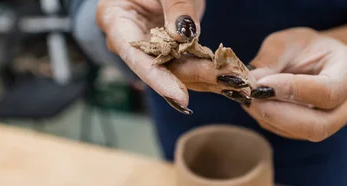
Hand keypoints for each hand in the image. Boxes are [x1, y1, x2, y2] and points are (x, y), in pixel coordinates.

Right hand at [98, 0, 236, 113]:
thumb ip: (176, 6)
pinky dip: (205, 66)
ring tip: (232, 78)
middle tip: (225, 81)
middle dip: (192, 76)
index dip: (158, 79)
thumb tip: (184, 34)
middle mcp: (126, 40)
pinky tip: (227, 72)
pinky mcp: (164, 50)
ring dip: (204, 75)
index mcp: (114, 19)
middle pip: (158, 67)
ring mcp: (145, 47)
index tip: (181, 97)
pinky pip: (183, 62)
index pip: (135, 56)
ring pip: (173, 70)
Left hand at [244, 28, 346, 141]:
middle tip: (250, 100)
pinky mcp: (319, 130)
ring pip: (305, 133)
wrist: (320, 58)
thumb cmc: (305, 46)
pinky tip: (258, 105)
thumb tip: (250, 83)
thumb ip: (270, 60)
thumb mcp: (287, 41)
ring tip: (249, 99)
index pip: (327, 91)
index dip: (292, 91)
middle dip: (280, 115)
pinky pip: (295, 134)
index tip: (261, 85)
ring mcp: (340, 119)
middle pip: (320, 124)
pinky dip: (271, 121)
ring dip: (271, 119)